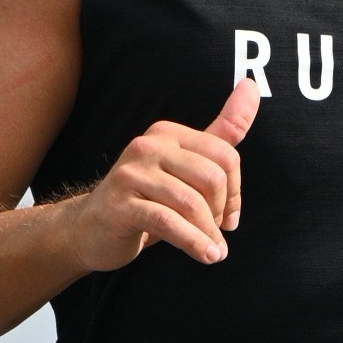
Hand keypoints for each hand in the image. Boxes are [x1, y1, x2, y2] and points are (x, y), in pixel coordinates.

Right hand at [79, 79, 258, 270]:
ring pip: (191, 203)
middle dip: (221, 212)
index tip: (229, 218)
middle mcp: (148, 146)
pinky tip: (205, 256)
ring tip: (214, 252)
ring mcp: (131, 174)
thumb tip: (251, 86)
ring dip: (209, 235)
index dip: (236, 192)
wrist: (91, 228)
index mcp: (167, 133)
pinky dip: (194, 243)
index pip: (225, 155)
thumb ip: (222, 132)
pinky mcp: (119, 204)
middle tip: (214, 233)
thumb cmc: (147, 200)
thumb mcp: (186, 166)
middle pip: (212, 178)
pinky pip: (169, 223)